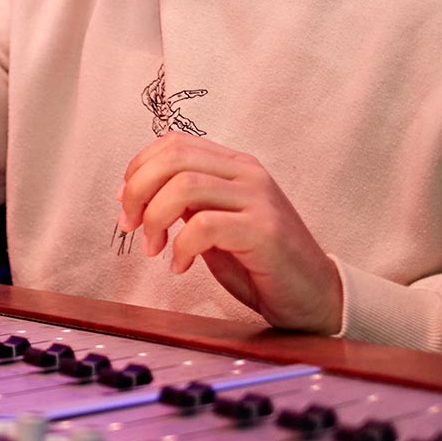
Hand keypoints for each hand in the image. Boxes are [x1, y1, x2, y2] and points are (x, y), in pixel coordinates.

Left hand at [117, 135, 341, 334]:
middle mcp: (248, 174)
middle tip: (132, 226)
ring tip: (155, 250)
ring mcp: (259, 200)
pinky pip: (204, 226)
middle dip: (138, 191)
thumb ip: (186, 202)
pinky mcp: (264, 232)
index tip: (126, 204)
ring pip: (184, 187)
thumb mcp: (214, 224)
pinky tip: (181, 266)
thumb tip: (135, 192)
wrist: (316, 297)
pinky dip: (181, 247)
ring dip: (156, 220)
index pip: (174, 143)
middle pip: (174, 158)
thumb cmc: (260, 264)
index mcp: (234, 165)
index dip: (139, 169)